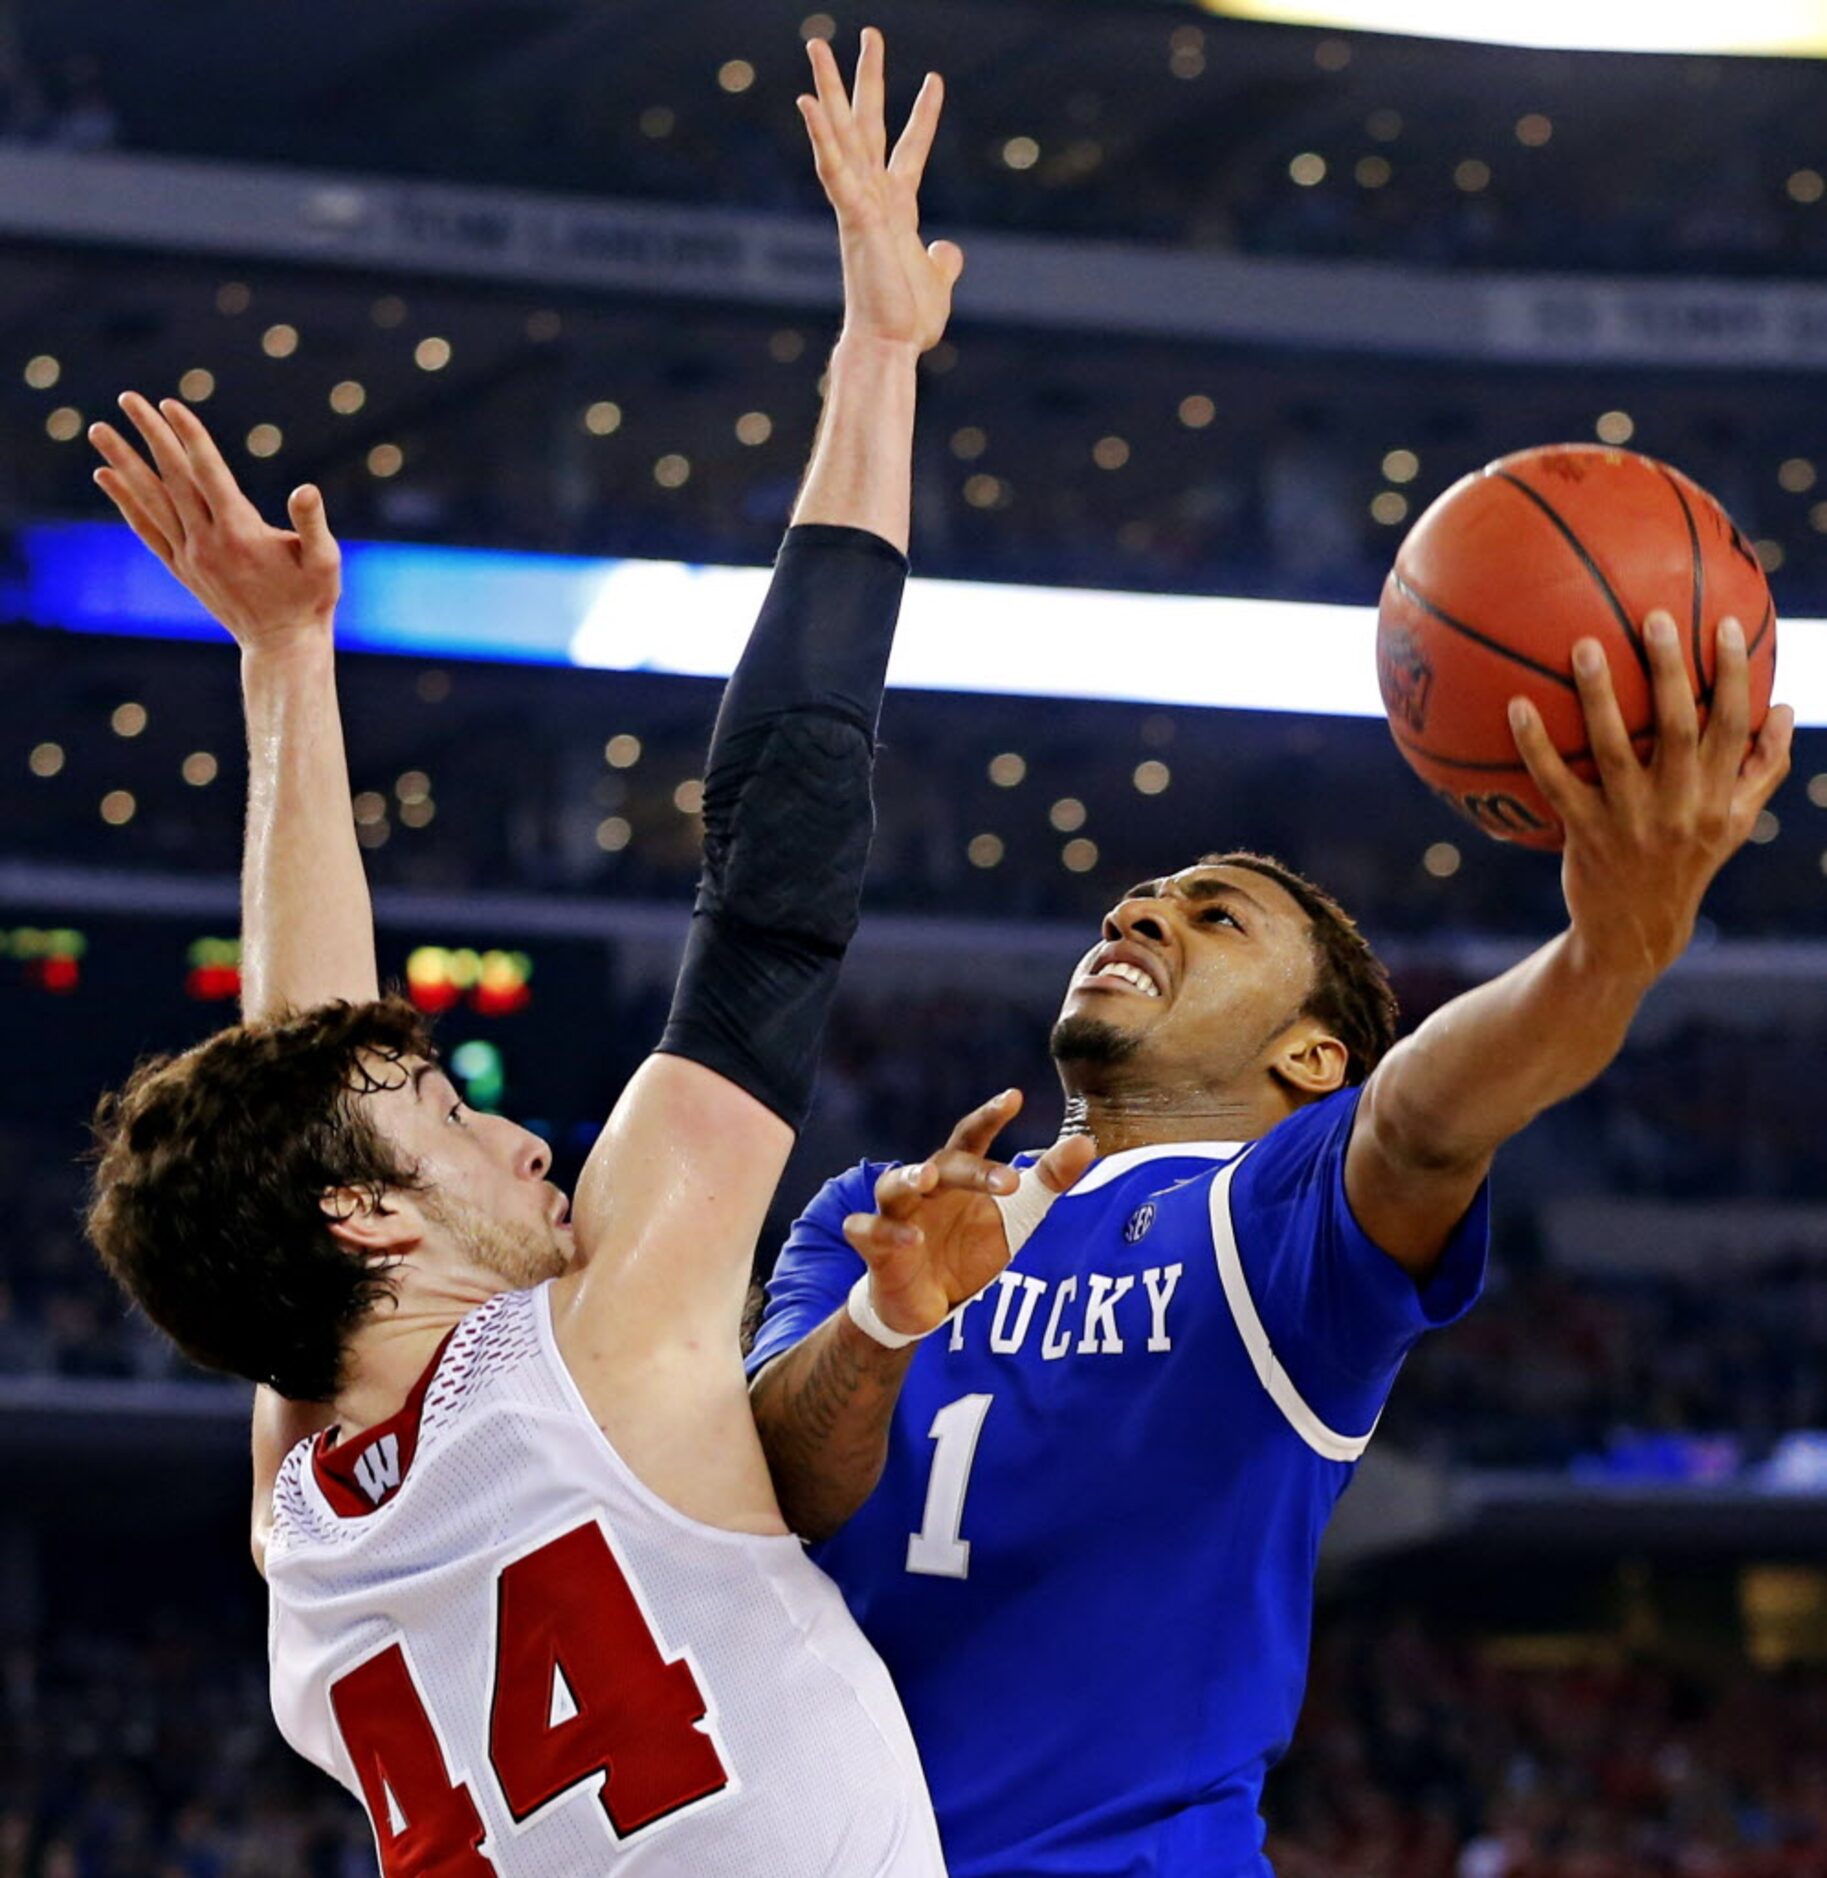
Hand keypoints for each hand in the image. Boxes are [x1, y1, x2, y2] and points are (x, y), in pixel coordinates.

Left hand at [90, 392, 340, 651]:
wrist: (282, 646)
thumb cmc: (310, 601)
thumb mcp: (325, 562)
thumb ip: (313, 524)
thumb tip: (306, 490)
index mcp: (241, 532)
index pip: (208, 472)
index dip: (188, 435)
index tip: (169, 404)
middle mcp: (208, 541)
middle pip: (172, 477)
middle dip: (150, 435)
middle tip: (127, 397)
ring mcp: (190, 555)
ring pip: (150, 500)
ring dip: (122, 462)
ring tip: (98, 430)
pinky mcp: (182, 568)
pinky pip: (146, 528)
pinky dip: (124, 501)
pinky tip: (106, 476)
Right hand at [800, 28, 962, 355]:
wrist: (890, 346)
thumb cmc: (907, 322)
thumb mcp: (937, 282)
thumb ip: (943, 261)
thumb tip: (950, 250)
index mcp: (897, 209)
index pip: (910, 149)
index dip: (924, 115)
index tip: (935, 79)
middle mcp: (874, 197)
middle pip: (868, 125)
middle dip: (868, 79)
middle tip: (869, 34)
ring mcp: (859, 203)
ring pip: (842, 133)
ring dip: (830, 88)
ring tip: (817, 43)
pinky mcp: (853, 215)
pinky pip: (833, 168)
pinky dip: (820, 134)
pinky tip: (808, 99)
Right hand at [843, 1091, 1095, 1337]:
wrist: (927, 1304)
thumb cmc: (967, 1248)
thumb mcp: (1017, 1215)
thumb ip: (1049, 1179)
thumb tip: (1086, 1142)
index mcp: (957, 1175)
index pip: (971, 1136)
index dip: (990, 1116)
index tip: (1015, 1097)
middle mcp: (925, 1188)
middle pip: (943, 1164)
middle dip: (974, 1170)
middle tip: (1012, 1181)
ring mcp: (896, 1215)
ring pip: (893, 1186)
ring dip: (907, 1179)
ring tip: (926, 1180)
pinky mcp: (875, 1249)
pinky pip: (868, 1232)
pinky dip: (885, 1233)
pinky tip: (911, 1240)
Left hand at [1509, 611, 1792, 982]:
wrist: (1636, 932)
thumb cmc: (1687, 862)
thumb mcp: (1735, 822)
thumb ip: (1762, 768)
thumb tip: (1784, 705)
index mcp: (1720, 798)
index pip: (1733, 726)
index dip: (1732, 674)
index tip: (1724, 622)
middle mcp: (1679, 807)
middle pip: (1678, 729)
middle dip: (1669, 670)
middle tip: (1653, 617)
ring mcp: (1630, 821)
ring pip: (1614, 749)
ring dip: (1599, 697)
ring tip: (1584, 646)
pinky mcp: (1585, 834)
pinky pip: (1556, 782)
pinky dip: (1535, 745)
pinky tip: (1515, 706)